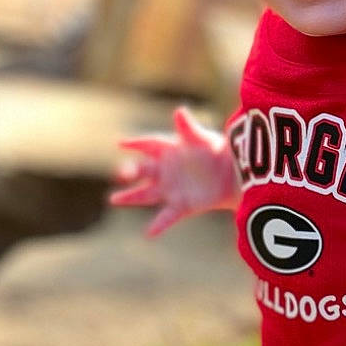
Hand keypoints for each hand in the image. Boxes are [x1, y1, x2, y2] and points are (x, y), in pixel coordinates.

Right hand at [109, 107, 237, 236]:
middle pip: (143, 170)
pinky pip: (167, 216)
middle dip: (131, 170)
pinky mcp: (181, 205)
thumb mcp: (203, 139)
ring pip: (146, 194)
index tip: (121, 142)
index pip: (149, 144)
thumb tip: (179, 112)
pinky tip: (148, 233)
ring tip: (113, 199)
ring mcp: (171, 188)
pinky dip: (158, 225)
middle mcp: (165, 169)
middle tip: (122, 172)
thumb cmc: (216, 151)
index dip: (136, 143)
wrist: (232, 176)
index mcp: (169, 149)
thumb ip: (189, 128)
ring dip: (130, 197)